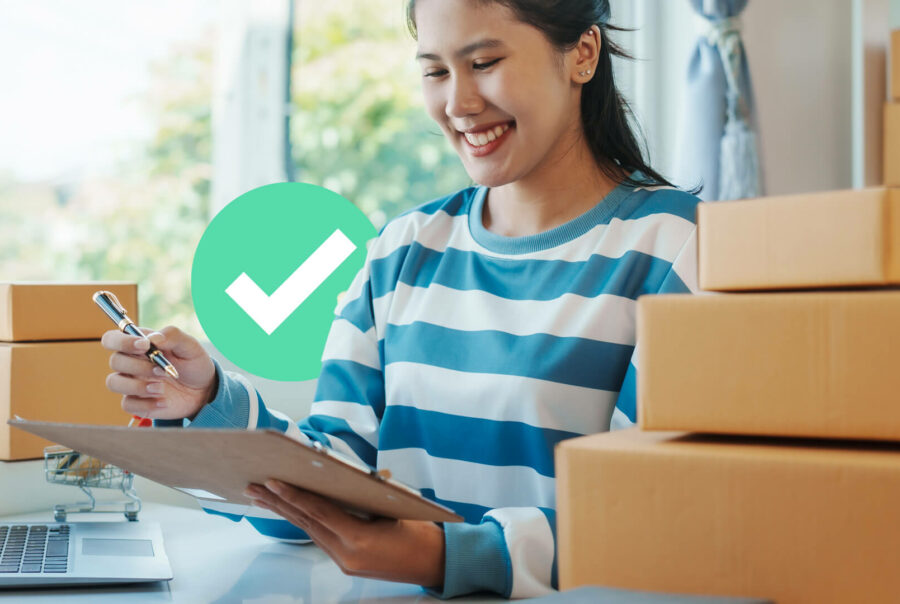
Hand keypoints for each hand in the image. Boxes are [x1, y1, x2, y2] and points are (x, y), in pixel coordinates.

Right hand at [101, 325, 216, 421]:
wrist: (204, 390)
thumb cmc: (193, 363)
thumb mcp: (190, 346)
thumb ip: (172, 336)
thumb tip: (153, 338)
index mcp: (139, 345)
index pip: (112, 338)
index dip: (122, 341)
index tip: (144, 346)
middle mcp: (131, 363)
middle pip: (115, 361)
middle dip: (139, 366)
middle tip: (162, 371)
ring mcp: (132, 383)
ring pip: (114, 382)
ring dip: (137, 386)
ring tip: (161, 388)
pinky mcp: (137, 402)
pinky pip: (127, 404)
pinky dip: (145, 404)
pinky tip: (163, 401)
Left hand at [244, 480, 444, 587]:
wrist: (436, 564)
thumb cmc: (422, 534)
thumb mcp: (398, 506)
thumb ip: (372, 491)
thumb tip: (355, 472)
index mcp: (360, 540)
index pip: (320, 512)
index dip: (295, 495)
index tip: (273, 482)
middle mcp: (347, 554)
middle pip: (306, 523)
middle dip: (278, 503)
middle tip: (253, 487)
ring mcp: (345, 562)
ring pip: (309, 531)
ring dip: (286, 512)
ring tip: (263, 497)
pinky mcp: (346, 563)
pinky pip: (320, 537)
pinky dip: (304, 521)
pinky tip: (291, 511)